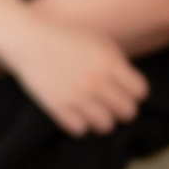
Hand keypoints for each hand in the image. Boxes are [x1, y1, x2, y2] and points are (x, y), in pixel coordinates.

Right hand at [7, 12, 147, 136]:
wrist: (28, 40)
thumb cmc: (65, 38)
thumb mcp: (98, 41)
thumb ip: (118, 62)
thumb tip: (132, 87)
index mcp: (109, 62)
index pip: (140, 92)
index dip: (133, 93)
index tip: (122, 90)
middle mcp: (96, 81)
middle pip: (128, 112)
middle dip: (120, 108)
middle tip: (108, 103)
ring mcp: (77, 96)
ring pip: (106, 126)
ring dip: (101, 120)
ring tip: (92, 111)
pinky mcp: (57, 106)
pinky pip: (80, 130)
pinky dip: (79, 124)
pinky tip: (74, 113)